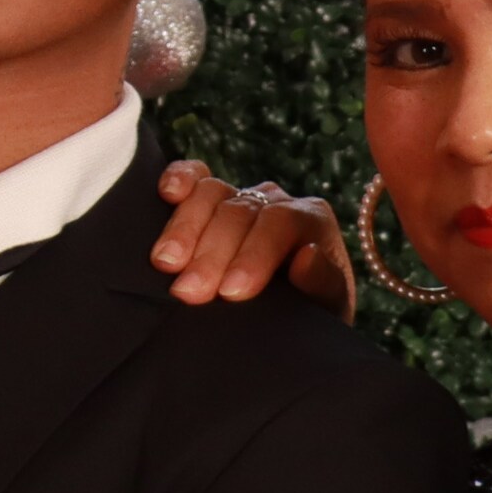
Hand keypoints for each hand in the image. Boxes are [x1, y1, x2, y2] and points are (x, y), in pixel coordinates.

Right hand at [150, 158, 352, 315]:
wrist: (286, 316)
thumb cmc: (305, 312)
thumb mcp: (325, 309)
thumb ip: (324, 284)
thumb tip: (306, 257)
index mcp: (311, 221)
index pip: (281, 223)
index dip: (254, 254)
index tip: (231, 293)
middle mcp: (275, 201)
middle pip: (239, 211)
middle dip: (212, 253)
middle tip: (189, 292)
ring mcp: (239, 194)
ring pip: (210, 193)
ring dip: (184, 228)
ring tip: (166, 263)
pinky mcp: (210, 197)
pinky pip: (194, 177)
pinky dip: (180, 179)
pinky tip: (168, 193)